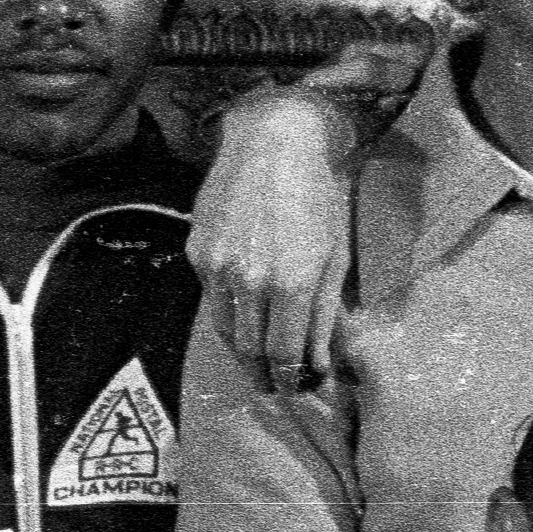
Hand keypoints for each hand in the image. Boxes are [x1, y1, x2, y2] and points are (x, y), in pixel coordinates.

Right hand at [187, 82, 365, 393]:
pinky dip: (228, 313)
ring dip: (243, 352)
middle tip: (274, 386)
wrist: (273, 142)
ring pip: (226, 331)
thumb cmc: (316, 196)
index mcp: (291, 282)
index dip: (290, 379)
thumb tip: (319, 363)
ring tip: (257, 360)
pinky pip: (211, 299)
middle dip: (264, 375)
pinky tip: (243, 312)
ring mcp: (218, 267)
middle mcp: (250, 280)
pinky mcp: (197, 253)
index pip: (284, 353)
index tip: (297, 389)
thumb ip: (325, 314)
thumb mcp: (335, 255)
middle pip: (250, 351)